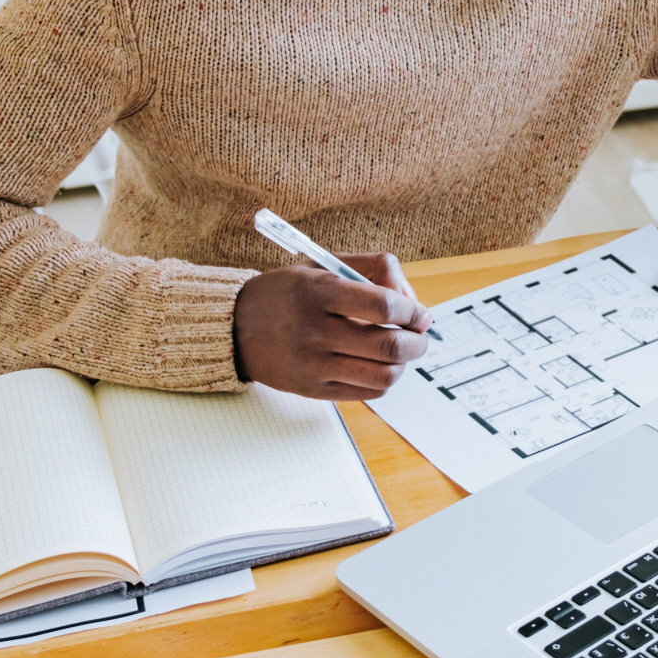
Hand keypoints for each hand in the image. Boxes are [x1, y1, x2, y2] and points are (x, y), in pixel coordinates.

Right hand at [233, 252, 433, 401]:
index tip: (420, 313)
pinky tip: (379, 364)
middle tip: (419, 335)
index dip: (413, 311)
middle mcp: (314, 331)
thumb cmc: (289, 293)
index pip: (383, 306)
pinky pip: (368, 392)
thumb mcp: (324, 265)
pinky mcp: (314, 390)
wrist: (237, 328)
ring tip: (402, 351)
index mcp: (318, 292)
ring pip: (384, 375)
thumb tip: (411, 297)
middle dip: (417, 341)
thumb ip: (373, 269)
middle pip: (389, 345)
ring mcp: (313, 365)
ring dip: (405, 363)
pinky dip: (385, 379)